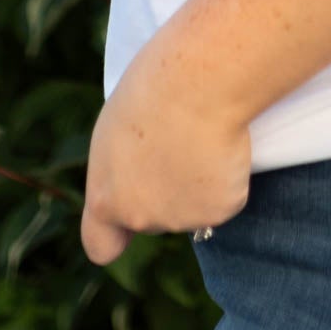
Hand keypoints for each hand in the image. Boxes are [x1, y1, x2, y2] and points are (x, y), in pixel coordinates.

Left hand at [80, 20, 252, 265]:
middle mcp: (141, 218)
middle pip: (156, 216)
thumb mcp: (118, 128)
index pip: (101, 245)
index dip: (115, 235)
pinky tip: (224, 142)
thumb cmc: (155, 88)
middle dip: (167, 190)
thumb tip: (148, 170)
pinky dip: (229, 174)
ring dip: (199, 181)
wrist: (198, 84)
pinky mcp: (220, 210)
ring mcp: (182, 219)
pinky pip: (227, 194)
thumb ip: (124, 165)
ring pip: (194, 206)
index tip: (126, 224)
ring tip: (201, 135)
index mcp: (106, 197)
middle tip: (180, 142)